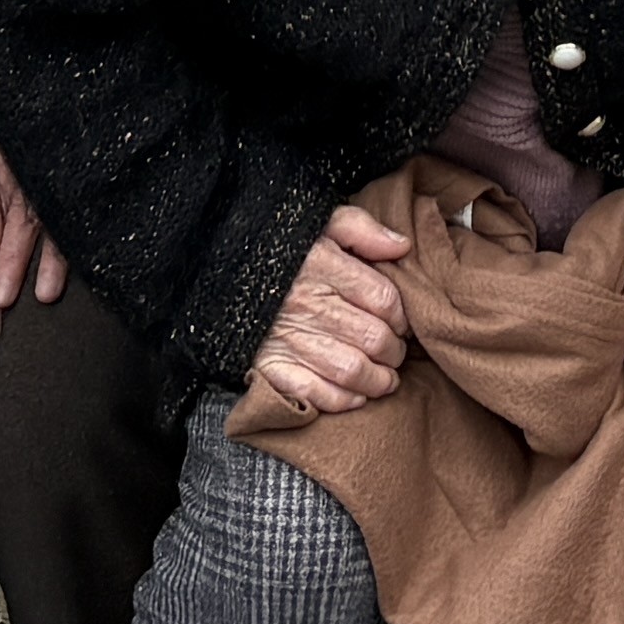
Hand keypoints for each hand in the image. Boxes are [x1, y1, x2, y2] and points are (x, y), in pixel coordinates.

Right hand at [255, 202, 413, 418]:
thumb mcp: (320, 223)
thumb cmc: (282, 251)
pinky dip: (342, 400)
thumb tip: (402, 246)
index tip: (401, 323)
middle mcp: (306, 304)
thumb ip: (362, 229)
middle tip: (395, 352)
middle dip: (394, 351)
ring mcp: (287, 339)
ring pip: (352, 371)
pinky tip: (355, 395)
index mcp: (321, 264)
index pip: (383, 298)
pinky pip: (316, 394)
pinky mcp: (270, 367)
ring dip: (378, 381)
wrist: (221, 275)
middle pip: (374, 338)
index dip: (401, 316)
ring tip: (385, 378)